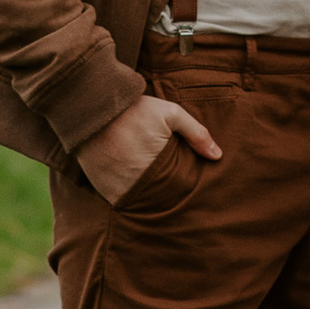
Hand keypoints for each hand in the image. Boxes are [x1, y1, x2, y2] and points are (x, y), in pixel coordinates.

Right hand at [79, 86, 219, 203]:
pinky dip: (127, 194)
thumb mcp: (171, 114)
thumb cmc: (135, 110)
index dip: (181, 186)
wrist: (92, 107)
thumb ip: (196, 134)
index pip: (178, 190)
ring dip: (145, 195)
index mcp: (159, 169)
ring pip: (140, 201)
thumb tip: (217, 156)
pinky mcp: (102, 190)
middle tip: (164, 180)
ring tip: (147, 180)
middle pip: (159, 199)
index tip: (182, 179)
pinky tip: (129, 180)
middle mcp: (138, 184)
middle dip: (164, 192)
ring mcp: (118, 189)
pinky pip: (121, 200)